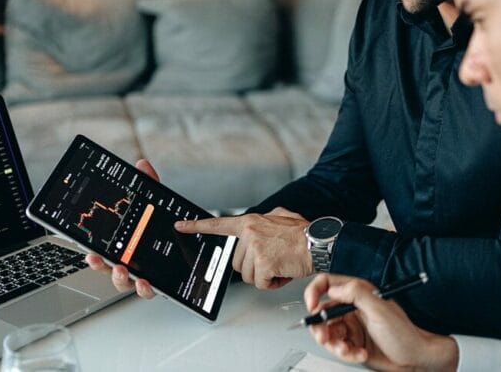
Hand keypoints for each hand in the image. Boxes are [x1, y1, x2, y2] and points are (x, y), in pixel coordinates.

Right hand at [84, 158, 158, 298]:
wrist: (190, 238)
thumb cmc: (163, 224)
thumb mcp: (157, 203)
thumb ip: (149, 184)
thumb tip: (142, 164)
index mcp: (124, 244)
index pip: (104, 251)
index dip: (94, 254)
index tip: (89, 252)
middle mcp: (130, 262)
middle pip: (108, 269)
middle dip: (101, 266)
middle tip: (98, 259)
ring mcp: (143, 274)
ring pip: (125, 283)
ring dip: (120, 279)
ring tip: (123, 271)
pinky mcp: (159, 282)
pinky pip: (148, 291)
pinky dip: (145, 289)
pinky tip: (145, 283)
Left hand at [174, 207, 311, 288]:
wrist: (320, 243)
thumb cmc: (304, 233)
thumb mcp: (282, 217)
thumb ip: (265, 221)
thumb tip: (259, 225)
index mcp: (250, 222)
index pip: (218, 224)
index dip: (196, 226)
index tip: (180, 226)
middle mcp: (249, 233)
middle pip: (237, 262)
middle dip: (254, 267)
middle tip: (273, 260)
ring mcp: (254, 248)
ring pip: (247, 275)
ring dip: (264, 275)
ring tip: (280, 265)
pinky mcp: (262, 264)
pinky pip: (260, 283)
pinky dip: (272, 283)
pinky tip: (283, 272)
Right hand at [304, 274, 458, 370]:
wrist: (415, 359)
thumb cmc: (405, 333)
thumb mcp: (380, 309)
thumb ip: (357, 294)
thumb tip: (334, 288)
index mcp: (357, 292)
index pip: (327, 284)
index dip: (314, 292)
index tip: (311, 306)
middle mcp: (352, 308)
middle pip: (322, 312)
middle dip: (321, 327)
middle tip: (326, 337)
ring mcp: (352, 326)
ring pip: (327, 333)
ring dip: (334, 344)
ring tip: (348, 349)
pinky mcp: (353, 343)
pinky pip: (337, 348)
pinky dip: (345, 353)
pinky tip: (359, 353)